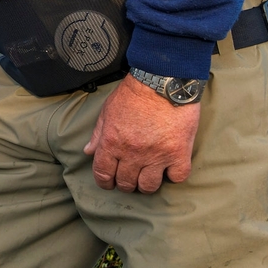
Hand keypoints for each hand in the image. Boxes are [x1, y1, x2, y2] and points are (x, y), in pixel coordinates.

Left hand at [84, 74, 200, 192]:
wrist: (162, 81)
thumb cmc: (133, 93)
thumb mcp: (108, 111)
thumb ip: (98, 134)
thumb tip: (88, 152)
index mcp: (111, 143)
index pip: (103, 174)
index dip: (105, 182)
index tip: (109, 183)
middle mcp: (132, 153)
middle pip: (126, 183)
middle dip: (125, 184)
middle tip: (130, 177)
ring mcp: (156, 155)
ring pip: (149, 186)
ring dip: (147, 184)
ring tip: (149, 175)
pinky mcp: (179, 152)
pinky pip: (177, 177)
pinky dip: (173, 175)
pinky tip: (170, 167)